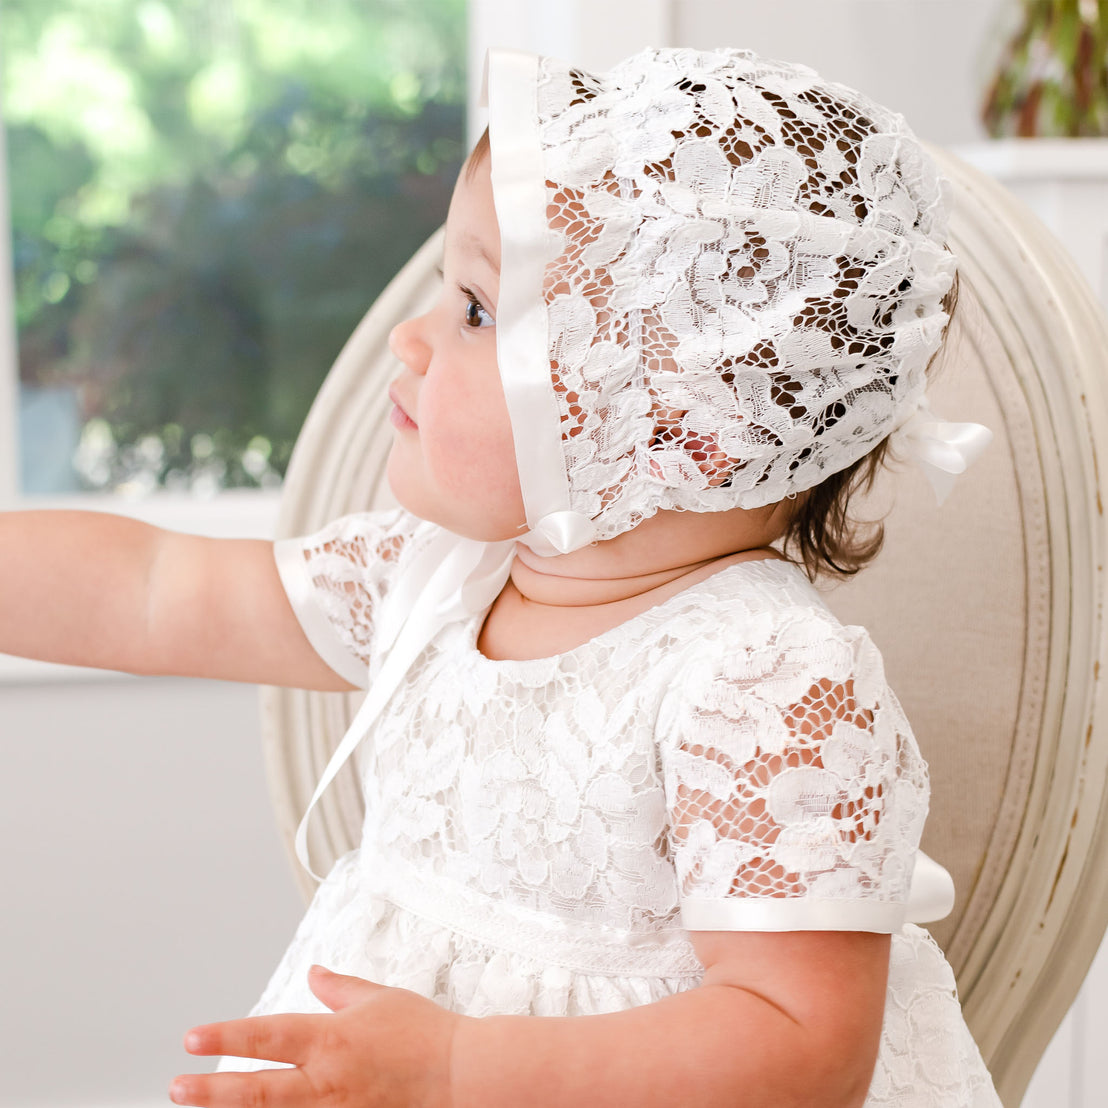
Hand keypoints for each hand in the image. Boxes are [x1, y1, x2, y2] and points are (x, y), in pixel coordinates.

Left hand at [170, 964, 459, 1106]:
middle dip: (211, 1092)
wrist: (463, 1078)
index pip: (267, 1036)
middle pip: (257, 1090)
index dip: (226, 1037)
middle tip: (177, 1087)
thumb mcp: (379, 1000)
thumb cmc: (426, 1036)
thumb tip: (314, 974)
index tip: (192, 1039)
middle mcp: (326, 1081)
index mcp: (331, 1039)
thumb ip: (339, 989)